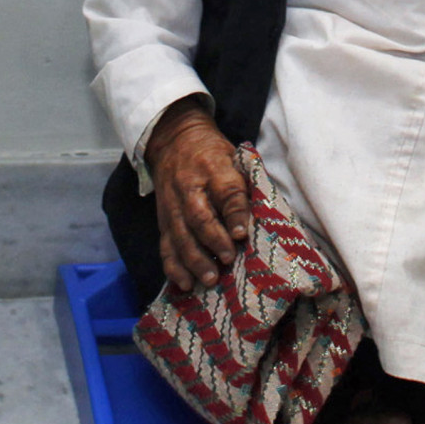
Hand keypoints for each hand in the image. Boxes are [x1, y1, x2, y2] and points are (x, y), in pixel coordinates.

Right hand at [144, 97, 250, 290]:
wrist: (175, 140)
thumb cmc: (213, 154)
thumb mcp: (233, 158)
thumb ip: (244, 185)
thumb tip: (261, 216)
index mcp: (214, 169)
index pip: (227, 192)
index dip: (235, 214)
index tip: (242, 235)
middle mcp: (189, 189)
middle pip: (199, 218)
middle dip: (213, 242)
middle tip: (227, 261)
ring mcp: (172, 205)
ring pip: (180, 235)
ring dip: (193, 260)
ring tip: (209, 279)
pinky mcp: (163, 220)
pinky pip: (166, 245)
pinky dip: (173, 266)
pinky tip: (184, 283)